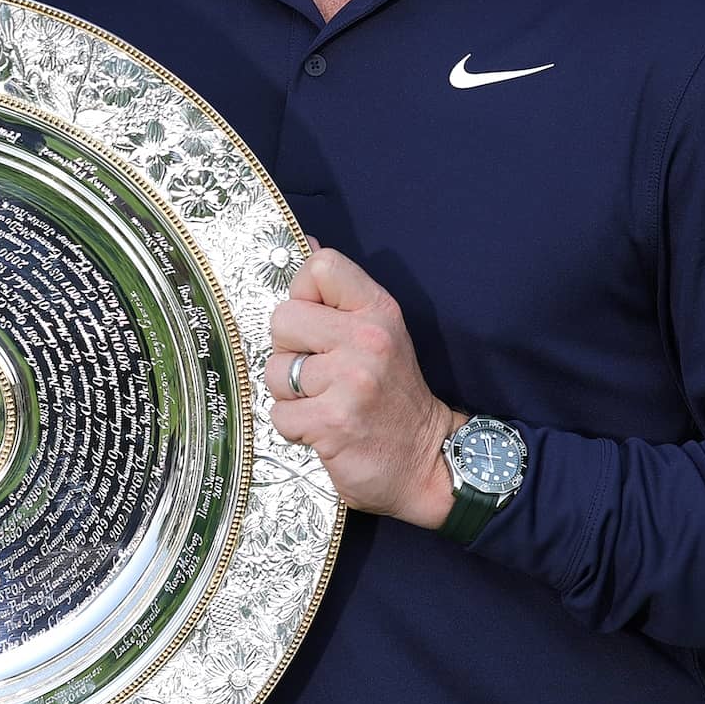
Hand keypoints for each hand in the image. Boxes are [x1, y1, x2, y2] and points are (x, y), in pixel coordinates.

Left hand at [268, 246, 461, 524]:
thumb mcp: (379, 331)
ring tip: (325, 402)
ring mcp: (351, 381)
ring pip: (276, 370)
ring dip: (291, 394)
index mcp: (378, 310)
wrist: (428, 460)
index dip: (304, 293)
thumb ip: (340, 292)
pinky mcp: (333, 422)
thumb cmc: (394, 396)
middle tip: (321, 373)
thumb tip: (304, 243)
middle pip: (282, 319)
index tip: (318, 323)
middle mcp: (368, 340)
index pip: (320, 267)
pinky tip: (324, 428)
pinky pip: (280, 414)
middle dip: (291, 350)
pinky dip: (295, 427)